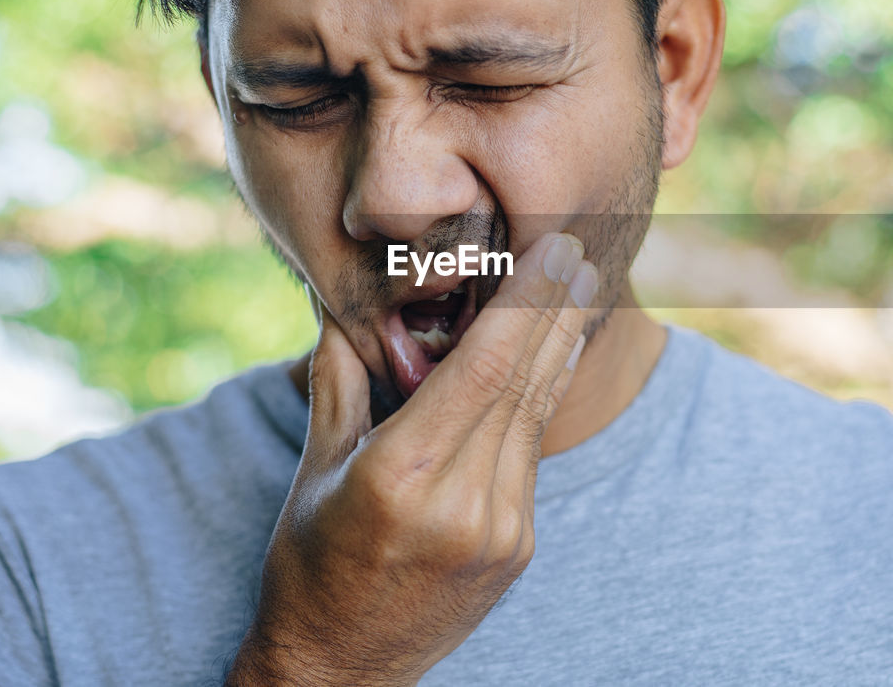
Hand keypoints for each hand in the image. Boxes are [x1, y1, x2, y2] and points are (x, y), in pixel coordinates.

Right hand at [227, 232, 596, 685]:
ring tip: (583, 286)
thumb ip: (337, 385)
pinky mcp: (519, 546)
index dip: (522, 303)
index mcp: (402, 478)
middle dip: (554, 308)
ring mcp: (501, 529)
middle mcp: (463, 503)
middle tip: (578, 247)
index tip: (549, 251)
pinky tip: (556, 353)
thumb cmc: (309, 566)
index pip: (480, 369)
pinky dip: (544, 395)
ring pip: (536, 414)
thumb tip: (344, 310)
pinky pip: (533, 451)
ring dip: (561, 344)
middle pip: (521, 383)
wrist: (343, 670)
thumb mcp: (313, 472)